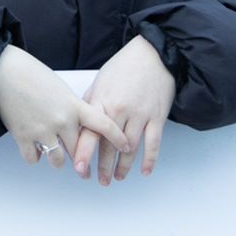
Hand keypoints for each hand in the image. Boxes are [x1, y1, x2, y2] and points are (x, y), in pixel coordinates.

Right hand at [0, 46, 126, 176]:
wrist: (1, 71)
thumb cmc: (29, 73)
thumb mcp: (59, 88)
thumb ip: (71, 108)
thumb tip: (75, 125)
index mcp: (73, 105)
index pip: (104, 125)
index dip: (118, 139)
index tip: (126, 147)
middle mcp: (62, 120)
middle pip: (80, 150)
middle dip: (82, 161)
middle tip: (84, 168)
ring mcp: (42, 130)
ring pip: (58, 160)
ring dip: (58, 160)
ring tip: (56, 156)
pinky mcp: (23, 137)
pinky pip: (34, 159)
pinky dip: (35, 156)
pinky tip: (35, 149)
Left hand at [77, 35, 175, 184]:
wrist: (153, 54)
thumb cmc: (125, 66)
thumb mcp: (100, 82)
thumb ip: (91, 102)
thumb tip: (80, 119)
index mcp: (102, 102)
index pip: (89, 133)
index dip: (84, 153)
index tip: (79, 169)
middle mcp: (119, 110)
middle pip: (109, 145)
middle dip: (103, 166)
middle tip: (99, 180)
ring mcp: (139, 115)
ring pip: (129, 148)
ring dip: (123, 166)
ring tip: (117, 178)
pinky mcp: (157, 117)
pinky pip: (153, 143)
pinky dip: (149, 159)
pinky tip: (144, 171)